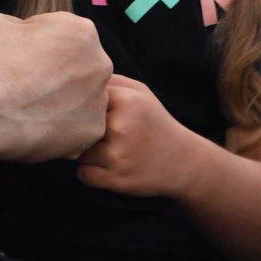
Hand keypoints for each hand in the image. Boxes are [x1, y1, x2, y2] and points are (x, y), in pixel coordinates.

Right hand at [0, 11, 110, 160]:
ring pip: (82, 99)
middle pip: (79, 67)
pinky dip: (61, 128)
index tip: (22, 58)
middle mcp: (100, 63)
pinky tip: (37, 126)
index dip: (39, 46)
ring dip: (63, 101)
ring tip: (32, 109)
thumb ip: (21, 26)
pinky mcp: (92, 132)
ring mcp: (99, 100)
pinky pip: (78, 128)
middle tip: (28, 86)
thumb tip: (24, 37)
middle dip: (58, 74)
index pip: (63, 35)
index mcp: (82, 31)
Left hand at [75, 74, 199, 197]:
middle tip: (98, 133)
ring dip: (85, 153)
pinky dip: (89, 172)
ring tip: (104, 150)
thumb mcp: (140, 92)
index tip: (95, 112)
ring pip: (77, 151)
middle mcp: (121, 127)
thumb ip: (111, 82)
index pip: (85, 98)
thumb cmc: (155, 123)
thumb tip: (76, 81)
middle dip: (82, 129)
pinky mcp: (116, 179)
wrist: (184, 162)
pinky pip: (83, 174)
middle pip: (77, 125)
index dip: (86, 106)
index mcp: (127, 100)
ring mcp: (118, 155)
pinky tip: (104, 166)